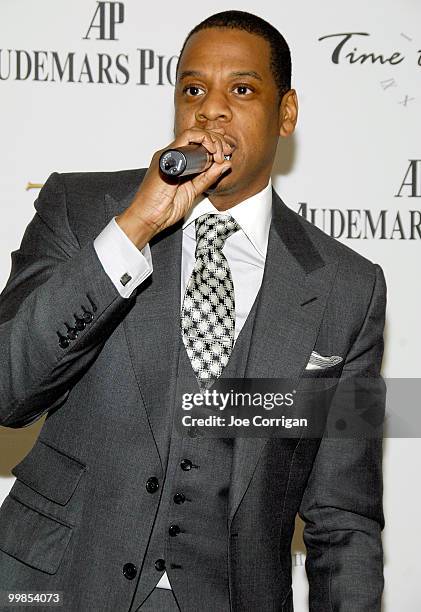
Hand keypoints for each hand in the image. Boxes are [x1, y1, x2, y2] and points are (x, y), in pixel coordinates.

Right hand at [115, 128, 232, 249]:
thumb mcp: (194, 191)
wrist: (149, 218)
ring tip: (220, 152)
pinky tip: (211, 150)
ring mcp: (168, 155)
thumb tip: (225, 164)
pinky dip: (202, 139)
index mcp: (178, 163)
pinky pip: (185, 138)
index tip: (227, 151)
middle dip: (216, 139)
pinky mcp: (166, 156)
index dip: (215, 142)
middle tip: (226, 150)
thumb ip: (209, 177)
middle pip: (197, 136)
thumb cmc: (164, 209)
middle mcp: (172, 156)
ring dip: (211, 139)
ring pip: (193, 133)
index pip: (198, 144)